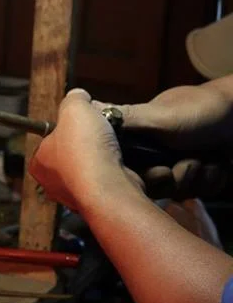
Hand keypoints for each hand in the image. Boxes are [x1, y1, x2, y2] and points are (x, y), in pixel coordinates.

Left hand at [29, 89, 140, 211]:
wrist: (109, 187)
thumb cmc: (85, 150)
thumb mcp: (75, 108)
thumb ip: (74, 99)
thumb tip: (78, 96)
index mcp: (39, 162)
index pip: (50, 140)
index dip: (68, 127)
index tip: (83, 122)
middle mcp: (52, 183)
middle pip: (72, 153)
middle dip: (88, 142)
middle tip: (101, 132)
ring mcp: (73, 195)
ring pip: (90, 168)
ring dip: (103, 156)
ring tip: (113, 146)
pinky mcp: (96, 202)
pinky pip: (105, 181)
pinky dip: (114, 171)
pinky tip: (120, 163)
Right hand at [91, 85, 230, 198]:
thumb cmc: (200, 110)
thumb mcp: (159, 115)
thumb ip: (124, 121)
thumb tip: (84, 114)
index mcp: (134, 141)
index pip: (118, 170)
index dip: (137, 177)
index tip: (155, 171)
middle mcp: (149, 156)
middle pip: (148, 187)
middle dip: (174, 177)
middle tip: (186, 162)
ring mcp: (173, 167)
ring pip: (175, 192)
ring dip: (197, 176)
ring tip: (207, 156)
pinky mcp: (195, 177)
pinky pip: (198, 192)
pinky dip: (212, 178)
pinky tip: (217, 161)